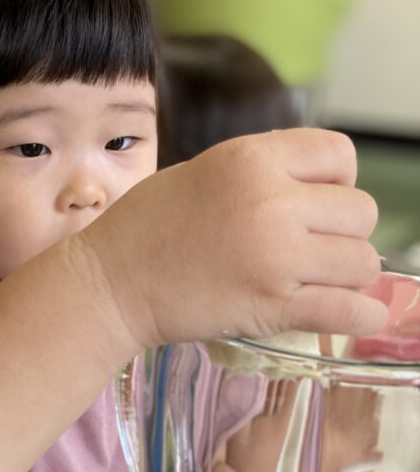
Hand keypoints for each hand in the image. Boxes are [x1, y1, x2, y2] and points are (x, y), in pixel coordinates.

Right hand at [85, 129, 386, 352]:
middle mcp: (270, 201)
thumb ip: (260, 173)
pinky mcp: (273, 306)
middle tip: (309, 249)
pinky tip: (352, 315)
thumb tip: (317, 192)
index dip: (337, 180)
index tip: (315, 203)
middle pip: (361, 212)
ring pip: (363, 262)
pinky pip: (351, 311)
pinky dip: (360, 317)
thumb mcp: (202, 171)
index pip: (340, 155)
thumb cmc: (143, 229)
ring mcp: (275, 256)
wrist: (107, 285)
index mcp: (249, 159)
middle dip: (342, 232)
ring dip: (346, 275)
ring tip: (314, 281)